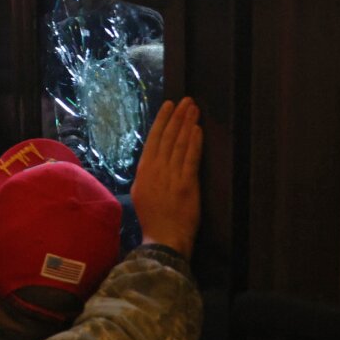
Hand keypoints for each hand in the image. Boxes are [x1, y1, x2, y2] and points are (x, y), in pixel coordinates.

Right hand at [130, 98, 202, 256]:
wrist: (163, 238)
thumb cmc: (154, 220)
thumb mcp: (142, 194)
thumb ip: (148, 176)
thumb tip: (153, 161)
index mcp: (144, 171)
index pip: (153, 140)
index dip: (162, 121)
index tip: (169, 106)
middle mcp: (155, 170)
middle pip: (167, 138)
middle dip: (177, 117)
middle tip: (186, 100)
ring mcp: (170, 176)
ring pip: (179, 144)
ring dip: (187, 125)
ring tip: (193, 109)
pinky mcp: (186, 184)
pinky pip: (190, 159)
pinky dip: (194, 143)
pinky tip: (197, 130)